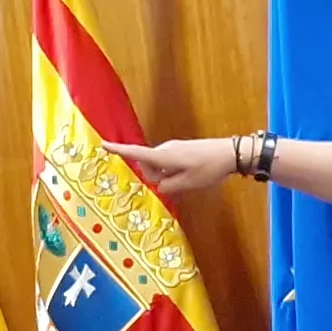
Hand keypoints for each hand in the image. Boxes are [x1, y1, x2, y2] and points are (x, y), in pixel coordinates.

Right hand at [103, 136, 241, 196]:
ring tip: (188, 178)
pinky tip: (191, 174)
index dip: (119, 150)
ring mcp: (172, 148)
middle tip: (178, 183)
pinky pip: (168, 163)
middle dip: (156, 177)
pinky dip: (173, 171)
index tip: (102, 144)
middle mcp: (165, 149)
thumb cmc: (208, 169)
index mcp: (163, 156)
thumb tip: (158, 184)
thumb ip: (167, 186)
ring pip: (159, 166)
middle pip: (148, 166)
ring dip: (166, 176)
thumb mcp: (187, 184)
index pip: (136, 153)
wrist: (229, 153)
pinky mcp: (180, 149)